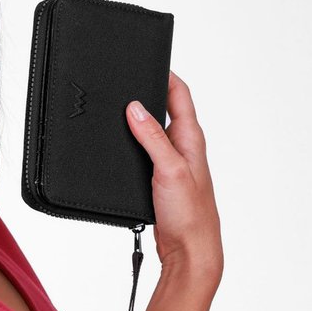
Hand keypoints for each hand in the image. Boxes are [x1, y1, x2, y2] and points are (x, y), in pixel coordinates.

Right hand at [126, 70, 222, 277]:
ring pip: (154, 132)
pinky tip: (120, 148)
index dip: (166, 73)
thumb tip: (135, 107)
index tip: (148, 59)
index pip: (180, 94)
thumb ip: (152, 137)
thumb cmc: (190, 215)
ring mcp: (173, 164)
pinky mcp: (161, 180)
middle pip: (166, 109)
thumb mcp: (169, 169)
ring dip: (138, 121)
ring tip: (119, 110)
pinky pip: (146, 153)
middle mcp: (184, 148)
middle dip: (148, 93)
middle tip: (127, 81)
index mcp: (192, 139)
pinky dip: (133, 145)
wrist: (189, 251)